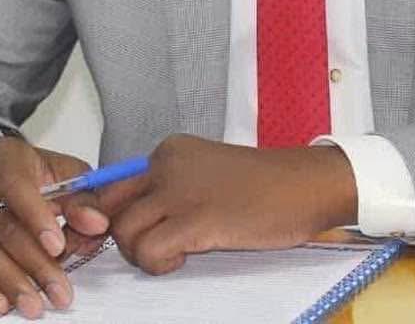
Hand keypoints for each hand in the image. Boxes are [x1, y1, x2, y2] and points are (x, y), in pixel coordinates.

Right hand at [0, 136, 109, 318]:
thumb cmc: (27, 169)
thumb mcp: (61, 170)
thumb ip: (81, 196)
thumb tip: (97, 223)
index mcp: (7, 162)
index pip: (18, 190)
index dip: (37, 219)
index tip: (58, 245)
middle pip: (5, 230)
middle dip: (34, 263)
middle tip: (58, 289)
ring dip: (12, 283)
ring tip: (35, 305)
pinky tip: (0, 303)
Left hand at [93, 135, 356, 274]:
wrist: (304, 185)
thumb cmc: (262, 186)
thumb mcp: (206, 173)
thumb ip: (170, 186)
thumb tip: (130, 218)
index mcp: (170, 150)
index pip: (113, 184)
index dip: (116, 216)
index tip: (137, 233)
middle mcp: (167, 163)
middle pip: (109, 206)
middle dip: (122, 235)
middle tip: (153, 247)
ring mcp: (179, 190)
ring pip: (123, 231)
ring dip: (142, 253)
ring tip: (176, 251)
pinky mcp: (195, 219)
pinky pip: (148, 250)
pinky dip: (159, 263)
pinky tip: (186, 256)